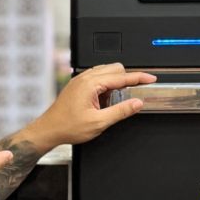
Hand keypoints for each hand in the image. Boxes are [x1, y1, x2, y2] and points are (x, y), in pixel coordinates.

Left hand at [31, 64, 155, 147]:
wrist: (49, 130)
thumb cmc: (67, 126)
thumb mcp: (99, 123)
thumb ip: (120, 111)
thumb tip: (136, 103)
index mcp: (90, 84)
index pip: (121, 76)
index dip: (139, 78)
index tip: (151, 78)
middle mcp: (84, 78)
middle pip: (115, 69)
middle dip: (128, 78)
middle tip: (137, 92)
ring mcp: (80, 80)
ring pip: (106, 72)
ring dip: (117, 82)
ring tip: (118, 100)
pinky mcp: (78, 85)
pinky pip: (98, 77)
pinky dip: (107, 85)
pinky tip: (106, 99)